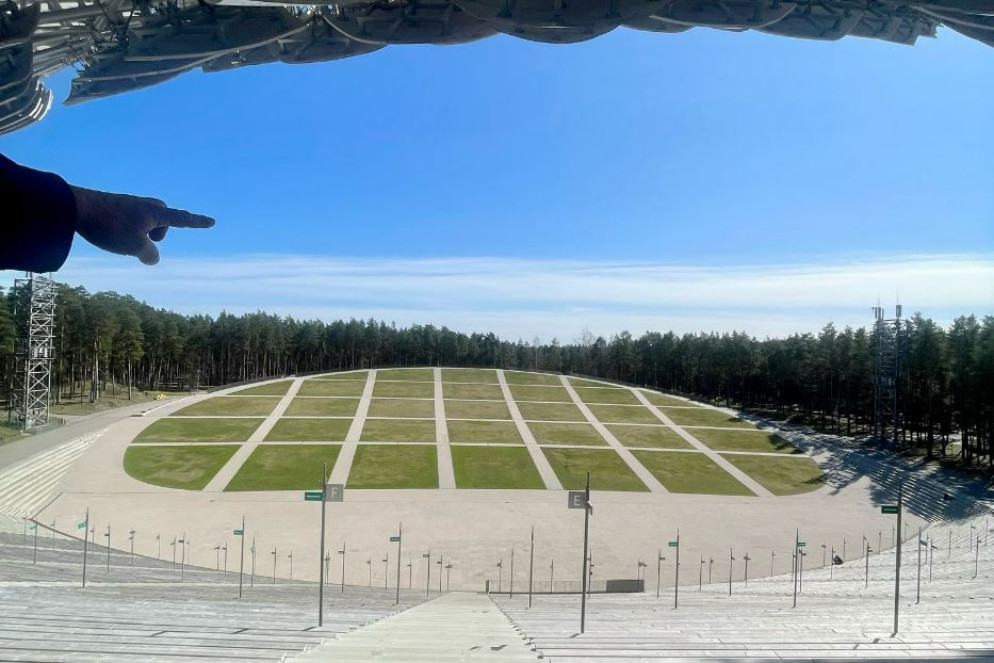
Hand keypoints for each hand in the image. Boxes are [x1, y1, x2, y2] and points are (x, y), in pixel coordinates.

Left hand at [71, 186, 214, 264]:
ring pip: (143, 220)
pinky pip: (127, 220)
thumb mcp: (135, 246)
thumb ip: (150, 254)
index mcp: (155, 213)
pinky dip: (124, 230)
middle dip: (159, 231)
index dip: (197, 222)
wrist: (76, 208)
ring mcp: (127, 205)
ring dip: (139, 233)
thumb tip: (152, 257)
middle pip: (162, 218)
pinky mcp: (112, 207)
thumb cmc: (110, 227)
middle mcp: (144, 205)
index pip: (182, 219)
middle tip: (146, 241)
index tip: (211, 221)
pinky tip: (107, 233)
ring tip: (120, 240)